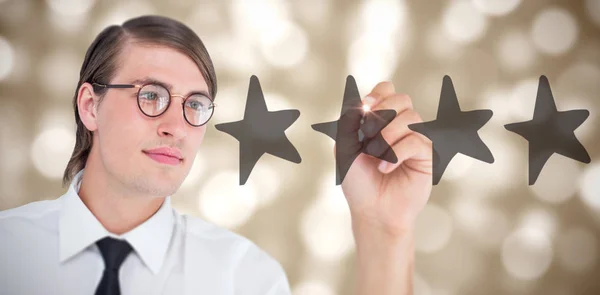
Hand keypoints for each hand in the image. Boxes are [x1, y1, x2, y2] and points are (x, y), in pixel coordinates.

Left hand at [337, 81, 432, 236]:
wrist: (372, 210)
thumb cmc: (358, 181)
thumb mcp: (344, 147)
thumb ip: (350, 121)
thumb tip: (364, 102)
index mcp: (380, 120)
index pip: (387, 90)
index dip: (378, 94)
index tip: (365, 107)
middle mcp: (400, 126)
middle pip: (401, 99)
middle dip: (381, 114)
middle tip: (367, 136)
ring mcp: (416, 139)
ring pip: (411, 117)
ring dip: (387, 135)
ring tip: (375, 155)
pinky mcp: (427, 155)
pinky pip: (417, 140)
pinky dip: (396, 153)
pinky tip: (385, 168)